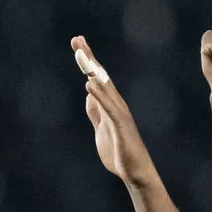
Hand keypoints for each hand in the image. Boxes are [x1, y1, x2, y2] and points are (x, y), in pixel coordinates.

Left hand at [76, 38, 155, 186]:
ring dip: (92, 70)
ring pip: (104, 86)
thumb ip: (96, 112)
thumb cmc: (120, 152)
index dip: (87, 61)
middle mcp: (116, 104)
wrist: (135, 172)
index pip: (96, 78)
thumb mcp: (101, 129)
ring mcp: (119, 113)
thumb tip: (89, 94)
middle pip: (100, 76)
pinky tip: (89, 84)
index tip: (77, 44)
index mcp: (110, 104)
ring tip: (82, 54)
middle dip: (88, 57)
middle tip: (77, 39)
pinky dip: (99, 95)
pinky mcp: (120, 125)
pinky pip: (108, 107)